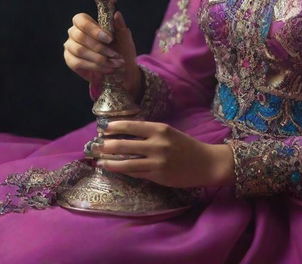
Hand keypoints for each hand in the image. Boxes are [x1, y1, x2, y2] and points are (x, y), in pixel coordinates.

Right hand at [64, 11, 141, 100]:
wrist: (120, 70)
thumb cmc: (120, 50)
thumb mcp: (123, 37)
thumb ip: (120, 26)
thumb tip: (117, 14)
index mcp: (86, 22)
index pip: (81, 19)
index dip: (94, 29)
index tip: (110, 39)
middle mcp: (75, 32)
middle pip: (80, 36)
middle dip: (99, 47)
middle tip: (114, 54)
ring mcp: (71, 46)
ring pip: (79, 50)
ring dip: (99, 58)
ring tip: (114, 63)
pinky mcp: (70, 61)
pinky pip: (78, 63)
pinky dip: (95, 66)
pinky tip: (107, 69)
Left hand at [93, 120, 234, 188]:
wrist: (205, 163)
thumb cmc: (186, 146)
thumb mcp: (169, 133)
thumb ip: (150, 133)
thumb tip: (126, 134)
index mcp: (159, 129)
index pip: (132, 126)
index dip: (115, 127)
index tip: (104, 128)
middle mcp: (157, 144)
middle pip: (124, 144)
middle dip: (107, 145)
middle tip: (97, 146)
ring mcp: (156, 161)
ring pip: (126, 162)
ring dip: (110, 162)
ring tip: (100, 161)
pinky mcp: (157, 176)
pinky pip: (136, 173)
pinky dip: (124, 171)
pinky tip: (116, 170)